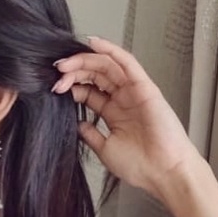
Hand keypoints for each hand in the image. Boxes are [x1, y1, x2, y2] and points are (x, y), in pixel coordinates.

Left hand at [52, 35, 199, 195]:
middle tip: (57, 72)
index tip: (54, 88)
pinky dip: (111, 50)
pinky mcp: (145, 87)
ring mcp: (134, 92)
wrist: (163, 173)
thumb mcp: (106, 149)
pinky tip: (94, 43)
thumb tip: (78, 124)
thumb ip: (91, 134)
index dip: (71, 86)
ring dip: (85, 60)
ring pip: (107, 66)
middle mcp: (123, 99)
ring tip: (66, 63)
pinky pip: (127, 63)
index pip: (88, 90)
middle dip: (74, 71)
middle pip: (95, 75)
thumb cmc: (140, 165)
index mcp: (114, 113)